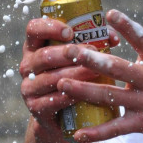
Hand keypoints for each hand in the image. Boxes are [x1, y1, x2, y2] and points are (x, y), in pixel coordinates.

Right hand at [20, 15, 119, 131]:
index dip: (49, 27)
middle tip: (92, 52)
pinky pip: (50, 101)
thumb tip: (113, 38)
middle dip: (69, 54)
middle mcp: (28, 65)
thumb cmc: (74, 76)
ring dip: (74, 75)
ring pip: (49, 79)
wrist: (63, 115)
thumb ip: (94, 42)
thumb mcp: (78, 57)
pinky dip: (68, 97)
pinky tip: (82, 94)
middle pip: (43, 56)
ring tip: (95, 72)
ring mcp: (29, 87)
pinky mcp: (35, 108)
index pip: (33, 29)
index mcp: (35, 46)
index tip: (70, 31)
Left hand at [56, 0, 142, 142]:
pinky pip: (116, 129)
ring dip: (85, 91)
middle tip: (69, 51)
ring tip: (61, 83)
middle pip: (119, 69)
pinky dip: (97, 133)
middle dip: (92, 60)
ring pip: (111, 97)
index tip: (110, 13)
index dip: (128, 27)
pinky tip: (77, 132)